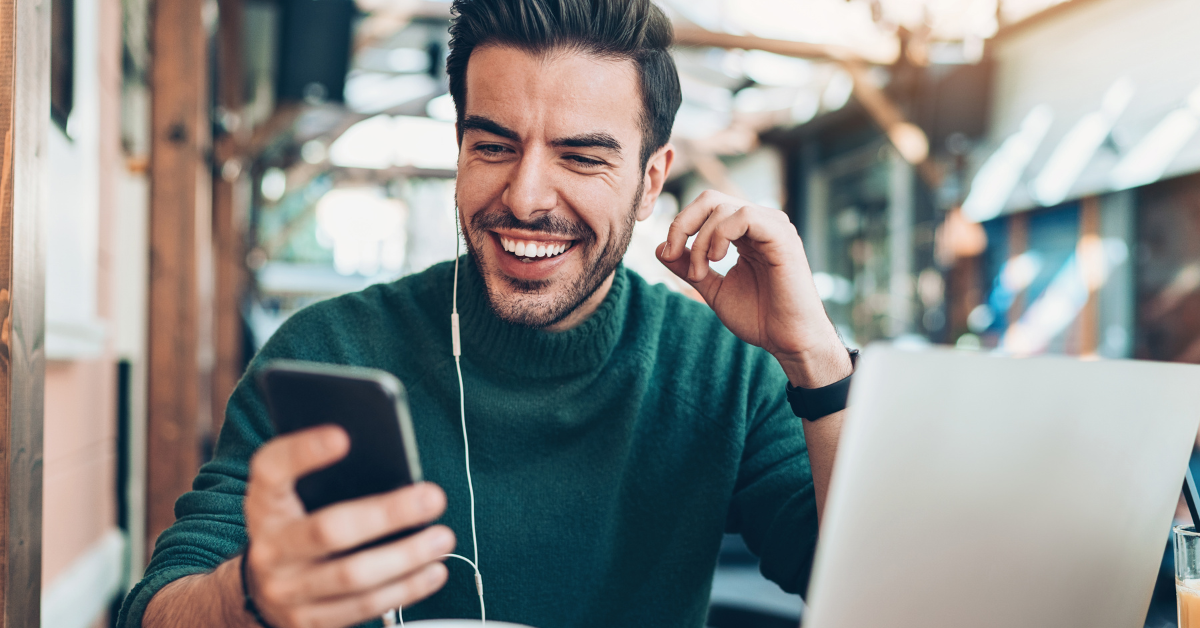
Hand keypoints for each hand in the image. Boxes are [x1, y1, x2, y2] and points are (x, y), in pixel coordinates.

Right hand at [242, 425, 453, 627]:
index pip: (271, 470)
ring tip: (442, 538)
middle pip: (328, 530)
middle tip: (433, 497)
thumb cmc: (298, 526)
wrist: (264, 590)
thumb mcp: (297, 496)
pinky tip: (433, 571)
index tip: (343, 435)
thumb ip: (331, 477)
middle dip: (387, 514)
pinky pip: (362, 607)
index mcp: (265, 503)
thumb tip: (392, 461)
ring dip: (406, 557)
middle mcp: (269, 547)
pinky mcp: (307, 621)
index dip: (302, 451)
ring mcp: (286, 590)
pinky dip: (405, 589)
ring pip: (352, 576)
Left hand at [656, 190, 850, 387]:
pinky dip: (721, 234)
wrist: (788, 340)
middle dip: (683, 223)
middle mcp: (760, 223)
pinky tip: (718, 259)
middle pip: (710, 198)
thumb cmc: (758, 317)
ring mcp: (773, 226)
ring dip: (701, 239)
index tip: (669, 254)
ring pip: (723, 206)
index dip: (680, 225)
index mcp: (745, 233)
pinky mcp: (782, 236)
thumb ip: (689, 266)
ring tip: (701, 271)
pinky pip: (745, 215)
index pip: (706, 208)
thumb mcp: (713, 288)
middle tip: (674, 253)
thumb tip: (661, 248)